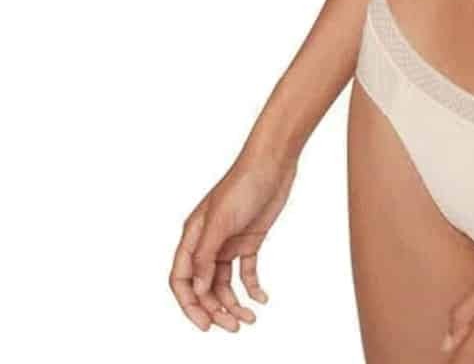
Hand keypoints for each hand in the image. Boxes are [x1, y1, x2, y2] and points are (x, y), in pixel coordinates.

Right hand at [169, 147, 297, 331]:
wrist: (273, 162)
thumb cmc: (243, 184)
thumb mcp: (221, 220)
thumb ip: (206, 255)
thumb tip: (198, 289)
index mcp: (193, 237)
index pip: (182, 279)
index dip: (190, 305)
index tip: (205, 325)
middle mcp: (208, 243)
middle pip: (204, 287)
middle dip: (215, 310)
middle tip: (234, 328)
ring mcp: (228, 242)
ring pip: (224, 283)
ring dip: (234, 303)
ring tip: (249, 319)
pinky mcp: (249, 240)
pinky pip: (246, 271)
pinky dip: (252, 288)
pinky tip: (262, 299)